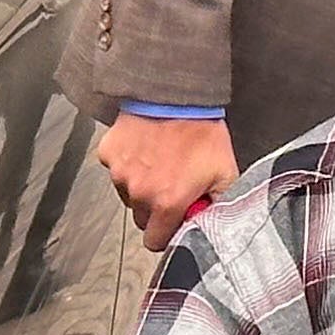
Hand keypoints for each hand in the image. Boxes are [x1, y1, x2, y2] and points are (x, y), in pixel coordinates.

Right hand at [96, 110, 236, 251]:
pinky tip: (145, 150)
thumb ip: (219, 206)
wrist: (176, 94)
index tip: (175, 220)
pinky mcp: (109, 154)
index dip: (167, 233)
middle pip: (142, 219)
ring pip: (128, 195)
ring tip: (160, 163)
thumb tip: (216, 225)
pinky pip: (116, 170)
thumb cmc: (201, 131)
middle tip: (171, 186)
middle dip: (155, 209)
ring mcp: (120, 173)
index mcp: (167, 202)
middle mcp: (139, 192)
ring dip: (141, 186)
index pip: (155, 241)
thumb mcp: (225, 172)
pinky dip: (128, 164)